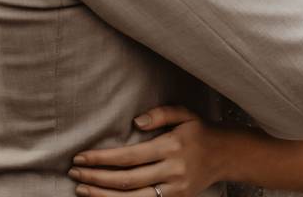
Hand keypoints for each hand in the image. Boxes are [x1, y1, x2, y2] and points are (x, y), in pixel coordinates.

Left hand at [69, 106, 224, 196]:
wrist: (227, 155)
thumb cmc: (200, 131)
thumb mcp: (185, 114)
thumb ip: (160, 114)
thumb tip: (135, 123)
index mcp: (171, 147)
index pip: (129, 157)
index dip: (102, 159)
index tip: (81, 157)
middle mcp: (172, 171)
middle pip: (126, 181)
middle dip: (96, 179)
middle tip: (75, 174)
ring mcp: (174, 191)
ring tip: (82, 189)